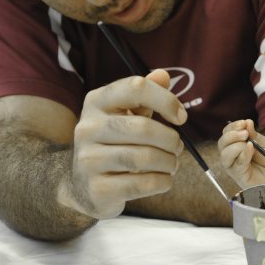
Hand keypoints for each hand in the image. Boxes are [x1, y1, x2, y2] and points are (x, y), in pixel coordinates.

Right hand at [59, 69, 184, 219]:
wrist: (83, 186)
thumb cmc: (113, 143)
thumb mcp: (124, 115)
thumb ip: (144, 95)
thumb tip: (163, 75)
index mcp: (96, 102)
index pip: (136, 88)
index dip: (166, 100)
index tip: (181, 117)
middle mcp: (87, 128)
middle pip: (144, 127)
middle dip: (171, 139)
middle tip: (177, 147)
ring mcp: (88, 159)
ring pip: (145, 157)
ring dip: (169, 162)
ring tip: (171, 163)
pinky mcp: (97, 189)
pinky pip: (143, 184)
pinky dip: (163, 182)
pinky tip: (163, 179)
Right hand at [217, 119, 264, 187]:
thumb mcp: (263, 144)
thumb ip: (254, 135)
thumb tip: (247, 122)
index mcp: (233, 145)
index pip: (226, 133)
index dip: (232, 127)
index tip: (244, 123)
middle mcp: (230, 156)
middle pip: (221, 143)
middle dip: (232, 135)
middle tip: (245, 133)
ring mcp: (232, 166)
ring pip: (225, 153)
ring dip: (236, 145)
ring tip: (249, 142)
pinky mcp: (238, 176)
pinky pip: (237, 164)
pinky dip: (244, 153)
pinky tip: (250, 147)